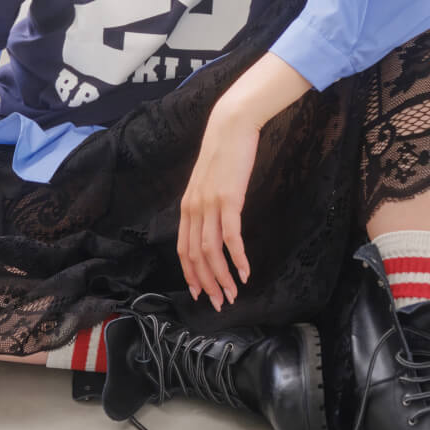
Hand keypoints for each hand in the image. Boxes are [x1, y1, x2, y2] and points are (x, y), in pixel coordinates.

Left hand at [177, 102, 257, 311]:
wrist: (231, 126)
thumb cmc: (223, 153)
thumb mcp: (208, 182)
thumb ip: (207, 204)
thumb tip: (213, 223)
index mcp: (187, 207)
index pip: (183, 250)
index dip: (191, 275)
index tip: (200, 293)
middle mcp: (194, 208)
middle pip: (195, 256)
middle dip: (207, 284)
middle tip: (220, 303)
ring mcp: (210, 204)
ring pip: (211, 252)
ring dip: (223, 277)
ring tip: (234, 294)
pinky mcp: (228, 199)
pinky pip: (231, 237)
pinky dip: (237, 258)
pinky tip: (245, 272)